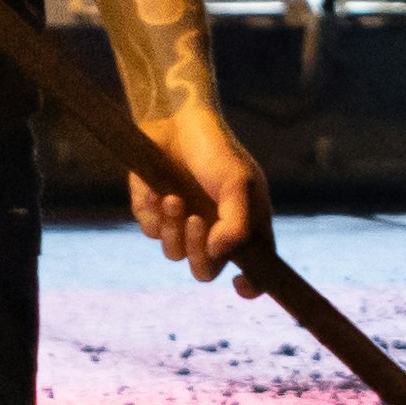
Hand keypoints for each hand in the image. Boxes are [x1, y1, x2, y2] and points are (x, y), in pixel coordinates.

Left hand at [128, 100, 269, 279]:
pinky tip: (157, 189)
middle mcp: (214, 232)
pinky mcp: (154, 214)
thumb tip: (220, 255)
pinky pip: (150, 231)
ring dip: (173, 228)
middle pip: (205, 270)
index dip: (251, 285)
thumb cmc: (215, 149)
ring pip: (174, 253)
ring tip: (173, 198)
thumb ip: (236, 223)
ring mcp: (183, 225)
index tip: (240, 284)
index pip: (255, 269)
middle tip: (196, 221)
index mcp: (244, 226)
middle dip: (198, 252)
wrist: (175, 119)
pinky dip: (153, 213)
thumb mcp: (237, 182)